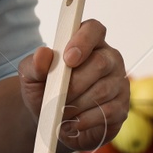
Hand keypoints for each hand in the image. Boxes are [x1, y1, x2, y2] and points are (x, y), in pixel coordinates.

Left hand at [16, 18, 128, 152]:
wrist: (51, 121)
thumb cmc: (44, 91)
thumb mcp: (31, 77)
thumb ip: (34, 65)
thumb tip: (43, 54)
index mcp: (88, 42)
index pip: (93, 29)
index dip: (83, 41)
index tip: (68, 59)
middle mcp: (109, 58)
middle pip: (100, 63)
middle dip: (74, 83)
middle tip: (56, 96)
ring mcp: (119, 82)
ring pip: (103, 90)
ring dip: (76, 104)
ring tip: (60, 111)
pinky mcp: (122, 107)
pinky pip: (107, 112)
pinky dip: (84, 120)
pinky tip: (72, 122)